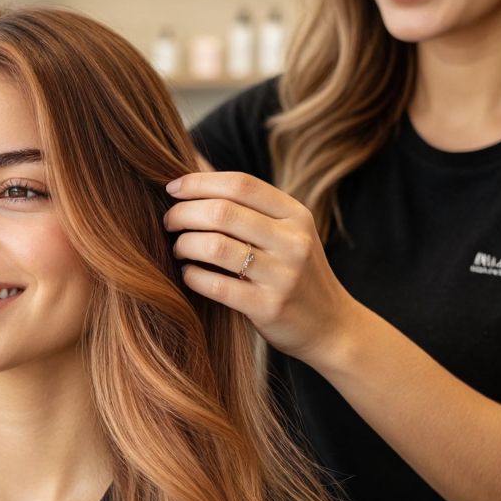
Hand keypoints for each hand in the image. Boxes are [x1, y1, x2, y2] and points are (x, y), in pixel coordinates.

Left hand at [163, 172, 364, 365]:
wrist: (331, 326)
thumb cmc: (296, 273)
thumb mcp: (288, 234)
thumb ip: (251, 209)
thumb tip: (196, 174)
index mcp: (296, 215)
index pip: (240, 184)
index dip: (199, 182)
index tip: (173, 188)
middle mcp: (292, 241)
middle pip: (223, 212)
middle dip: (184, 213)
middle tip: (168, 222)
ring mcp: (283, 275)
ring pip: (215, 246)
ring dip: (185, 244)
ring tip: (178, 248)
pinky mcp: (268, 307)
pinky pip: (216, 285)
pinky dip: (192, 276)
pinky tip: (188, 274)